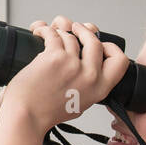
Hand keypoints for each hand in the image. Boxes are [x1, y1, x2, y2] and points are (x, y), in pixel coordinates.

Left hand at [1, 17, 127, 131]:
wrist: (25, 116)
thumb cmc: (45, 113)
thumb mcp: (79, 105)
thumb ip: (88, 88)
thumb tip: (88, 68)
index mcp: (99, 89)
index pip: (120, 61)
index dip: (110, 48)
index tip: (100, 42)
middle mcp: (89, 76)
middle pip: (95, 42)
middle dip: (85, 31)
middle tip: (75, 28)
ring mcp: (73, 65)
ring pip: (71, 36)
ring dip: (60, 30)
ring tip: (51, 32)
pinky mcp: (54, 57)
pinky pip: (53, 34)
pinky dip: (44, 29)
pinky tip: (39, 32)